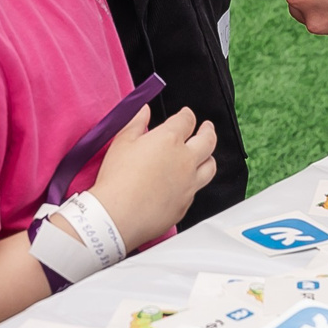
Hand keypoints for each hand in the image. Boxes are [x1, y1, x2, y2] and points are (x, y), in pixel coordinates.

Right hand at [85, 104, 218, 245]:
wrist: (117, 216)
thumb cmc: (117, 181)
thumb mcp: (121, 142)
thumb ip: (136, 122)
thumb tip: (143, 111)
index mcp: (169, 140)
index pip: (187, 120)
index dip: (187, 115)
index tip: (186, 115)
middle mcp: (185, 160)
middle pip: (208, 140)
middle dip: (208, 131)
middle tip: (207, 127)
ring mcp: (188, 184)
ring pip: (210, 167)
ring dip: (209, 157)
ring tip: (205, 155)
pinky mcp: (185, 204)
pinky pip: (197, 190)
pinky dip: (194, 183)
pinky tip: (186, 183)